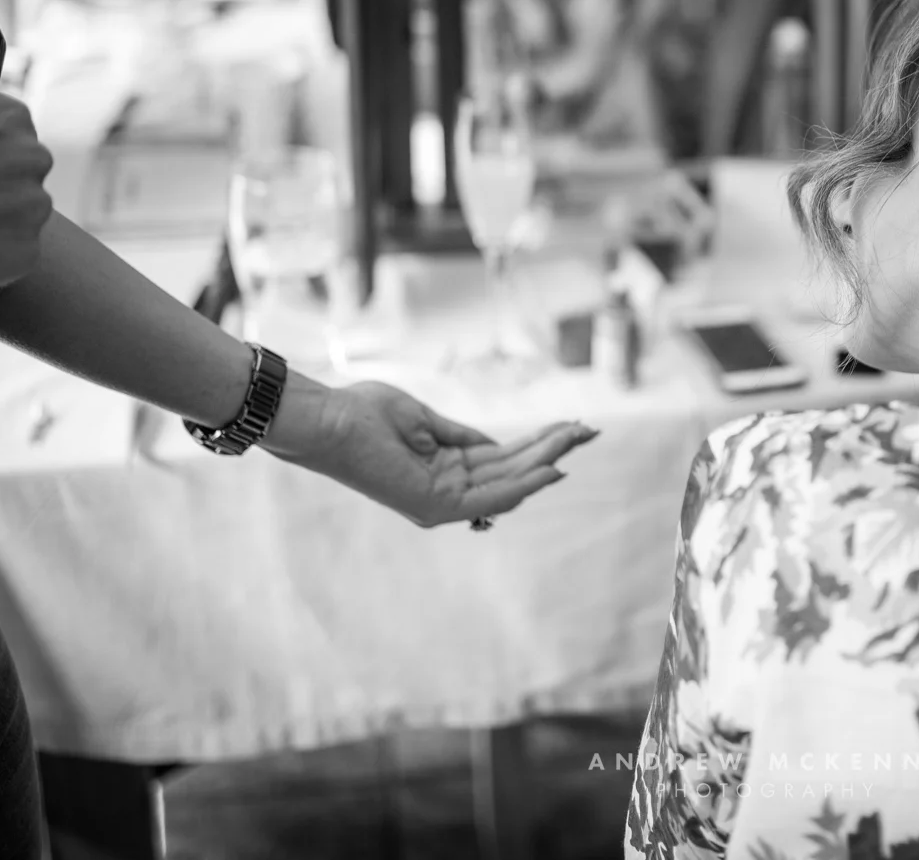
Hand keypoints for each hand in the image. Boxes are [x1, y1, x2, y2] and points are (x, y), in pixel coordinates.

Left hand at [263, 377, 596, 527]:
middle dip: (553, 449)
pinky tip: (552, 468)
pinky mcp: (435, 505)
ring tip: (579, 438)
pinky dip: (523, 484)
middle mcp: (447, 490)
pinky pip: (490, 497)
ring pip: (508, 481)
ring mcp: (442, 500)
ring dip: (547, 459)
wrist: (327, 420)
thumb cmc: (363, 413)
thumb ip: (460, 436)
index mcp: (444, 469)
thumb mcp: (424, 420)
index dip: (538, 442)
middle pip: (512, 470)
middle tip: (590, 430)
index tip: (570, 425)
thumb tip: (498, 445)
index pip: (502, 459)